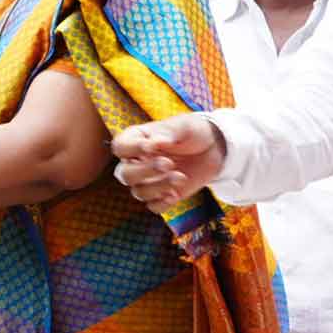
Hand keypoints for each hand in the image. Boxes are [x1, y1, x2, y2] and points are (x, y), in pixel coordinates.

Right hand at [110, 115, 225, 212]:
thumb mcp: (184, 126)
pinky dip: (163, 204)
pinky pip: (153, 206)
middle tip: (169, 163)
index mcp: (136, 140)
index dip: (131, 149)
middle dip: (145, 171)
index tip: (151, 147)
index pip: (120, 147)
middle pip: (125, 174)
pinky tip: (176, 195)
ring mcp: (148, 180)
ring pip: (139, 192)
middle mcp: (136, 162)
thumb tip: (154, 143)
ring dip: (158, 187)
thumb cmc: (192, 132)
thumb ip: (168, 132)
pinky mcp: (162, 195)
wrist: (213, 148)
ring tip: (181, 177)